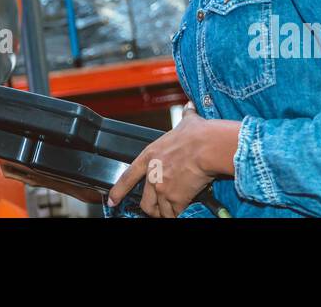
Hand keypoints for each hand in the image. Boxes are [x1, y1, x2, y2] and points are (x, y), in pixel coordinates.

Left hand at [107, 108, 240, 217]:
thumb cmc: (197, 134)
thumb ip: (186, 116)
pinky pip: (174, 214)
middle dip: (150, 208)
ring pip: (158, 211)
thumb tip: (189, 106)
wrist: (207, 147)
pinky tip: (183, 212)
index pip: (128, 176)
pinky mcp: (176, 199)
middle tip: (158, 210)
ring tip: (171, 212)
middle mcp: (152, 175)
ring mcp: (162, 188)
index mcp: (150, 156)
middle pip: (144, 201)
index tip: (113, 200)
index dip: (118, 190)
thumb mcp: (187, 122)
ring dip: (164, 214)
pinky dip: (178, 215)